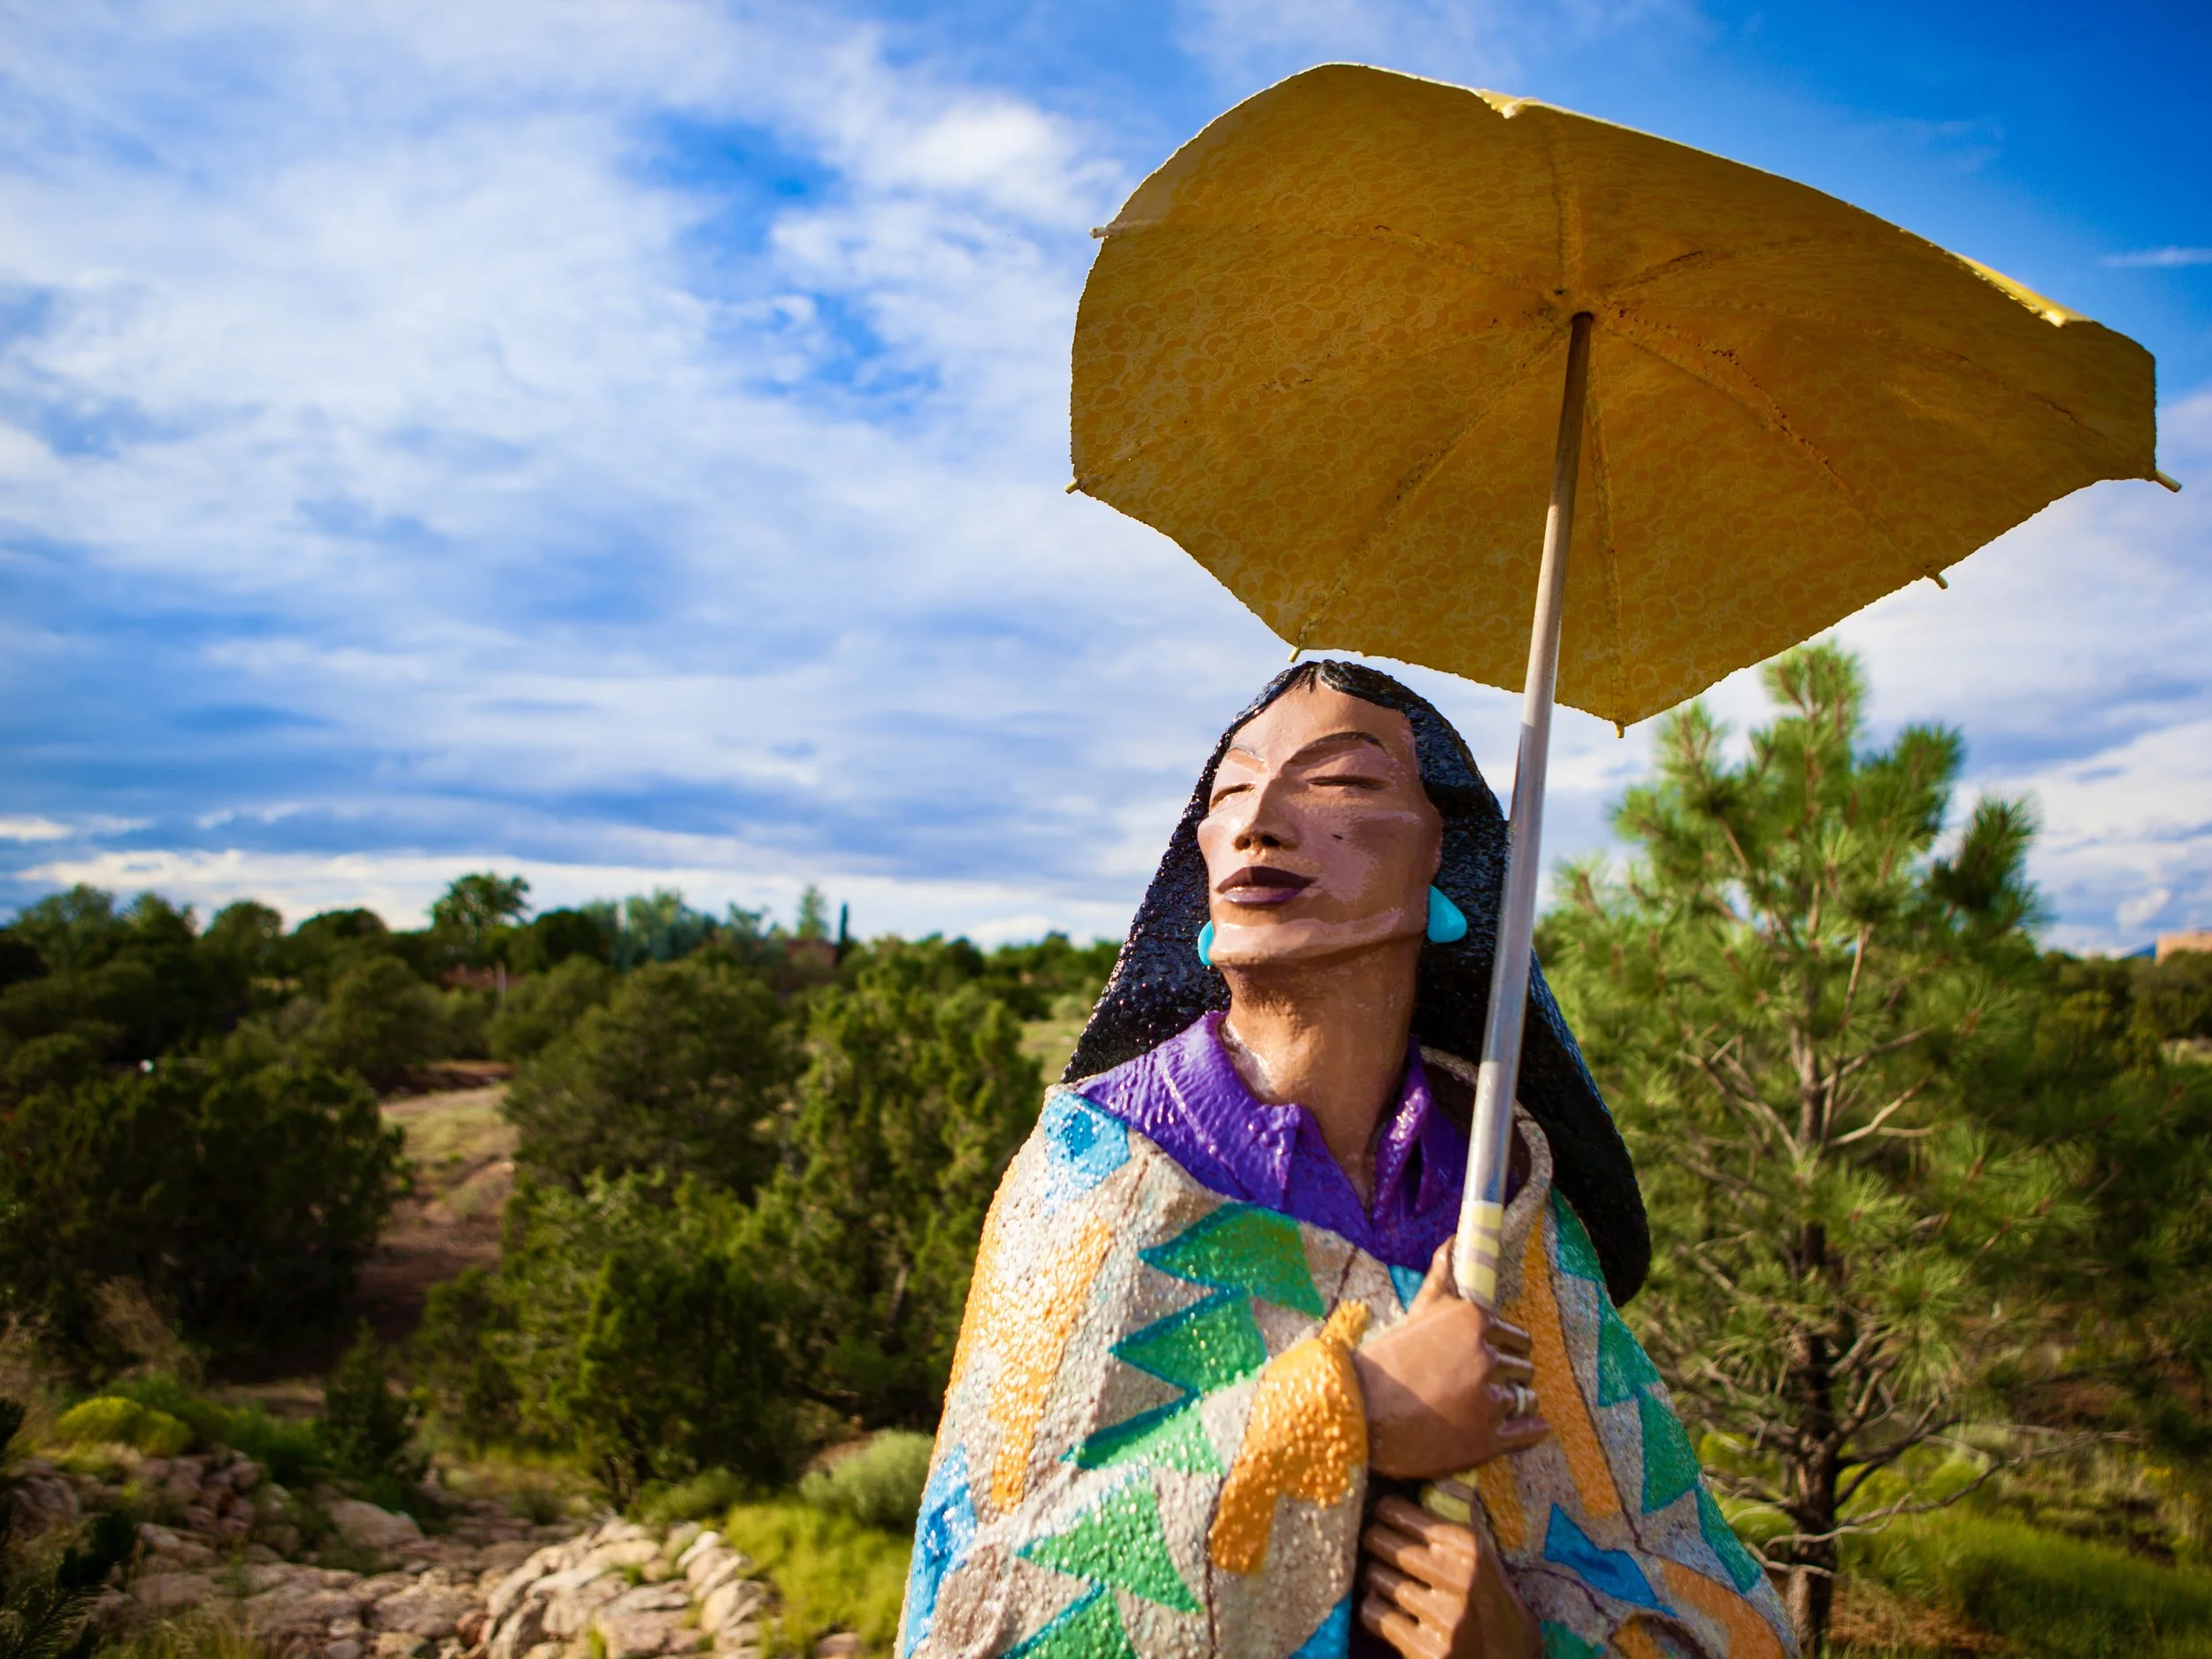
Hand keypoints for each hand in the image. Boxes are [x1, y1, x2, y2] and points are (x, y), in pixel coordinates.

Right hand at [1354, 1241, 1548, 1478]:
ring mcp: (1489, 1400)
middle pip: (1524, 1368)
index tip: (1485, 1359)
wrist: (1358, 1413)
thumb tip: (1454, 1239)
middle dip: (1507, 1376)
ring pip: (1528, 1399)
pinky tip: (1520, 1429)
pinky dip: (1530, 1431)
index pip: (1518, 1338)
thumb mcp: (1417, 1313)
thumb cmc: (1387, 1360)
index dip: (1502, 1350)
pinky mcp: (1488, 1438)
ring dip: (1515, 1403)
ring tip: (1485, 1407)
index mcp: (1474, 1320)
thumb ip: (1442, 1276)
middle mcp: (1486, 1357)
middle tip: (1480, 1386)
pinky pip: (1530, 1432)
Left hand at [1360, 1493, 1539, 1658]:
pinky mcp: (1428, 1650)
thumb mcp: (1491, 1566)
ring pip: (1377, 1578)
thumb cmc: (1500, 1612)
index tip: (1380, 1513)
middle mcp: (1458, 1578)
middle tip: (1374, 1543)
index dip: (1385, 1511)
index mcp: (1472, 1548)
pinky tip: (1384, 1609)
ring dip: (1374, 1578)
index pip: (1403, 1512)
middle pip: (1382, 1541)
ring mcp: (1443, 1616)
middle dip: (1374, 1542)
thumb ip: (1458, 1535)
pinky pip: (1376, 1615)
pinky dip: (1374, 1610)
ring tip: (1381, 1577)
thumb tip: (1428, 1488)